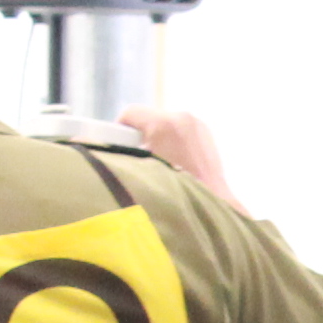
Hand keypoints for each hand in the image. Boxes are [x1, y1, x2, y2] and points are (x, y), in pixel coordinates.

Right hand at [117, 106, 231, 197]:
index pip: (130, 114)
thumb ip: (124, 155)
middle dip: (139, 137)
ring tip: (157, 165)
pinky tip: (173, 164)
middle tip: (136, 160)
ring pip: (164, 125)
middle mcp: (183, 119)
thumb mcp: (140, 172)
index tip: (116, 147)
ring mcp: (198, 125)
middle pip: (148, 118)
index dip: (118, 130)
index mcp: (165, 125)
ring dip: (156, 140)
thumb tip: (111, 152)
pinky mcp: (206, 134)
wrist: (212, 208)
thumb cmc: (174, 196)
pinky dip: (171, 143)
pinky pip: (179, 132)